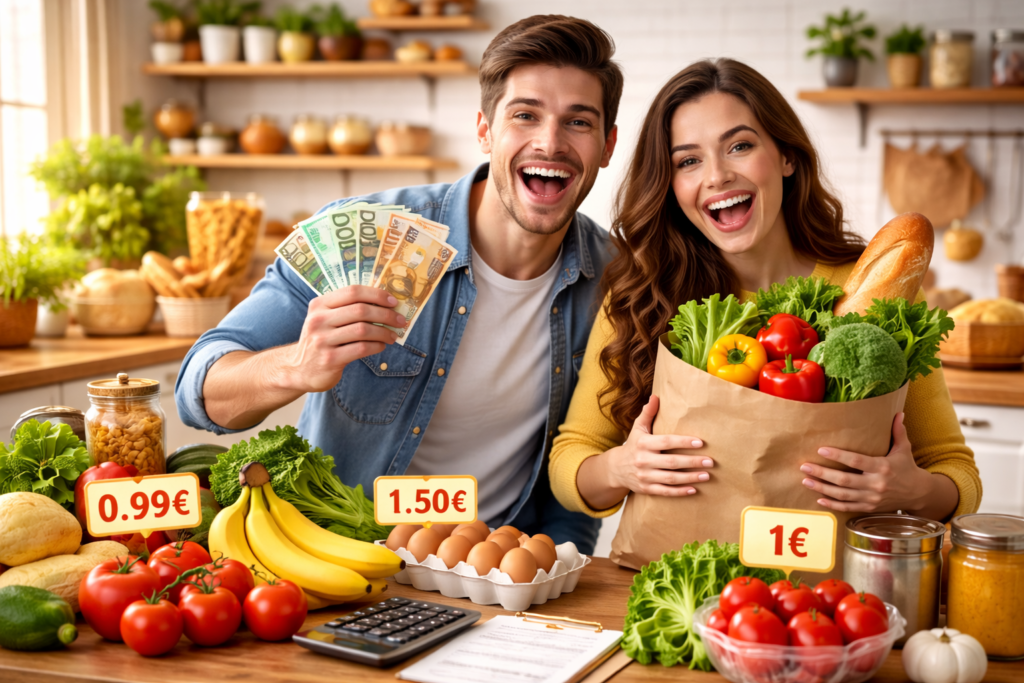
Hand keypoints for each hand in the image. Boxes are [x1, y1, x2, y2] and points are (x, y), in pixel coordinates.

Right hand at [281, 286, 406, 392]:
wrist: (298, 369)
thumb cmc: (321, 340)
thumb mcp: (325, 319)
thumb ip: (346, 309)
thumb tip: (384, 303)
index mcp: (319, 305)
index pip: (352, 292)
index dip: (376, 295)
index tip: (393, 301)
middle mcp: (319, 320)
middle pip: (360, 310)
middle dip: (386, 315)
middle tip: (400, 321)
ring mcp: (322, 340)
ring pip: (363, 330)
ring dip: (384, 332)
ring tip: (393, 336)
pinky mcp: (330, 359)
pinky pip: (361, 349)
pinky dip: (376, 346)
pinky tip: (381, 346)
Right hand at [604, 395, 710, 496]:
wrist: (615, 469)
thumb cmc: (633, 445)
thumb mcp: (638, 429)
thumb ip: (648, 414)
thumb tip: (656, 397)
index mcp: (644, 444)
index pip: (666, 442)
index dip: (683, 442)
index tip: (700, 442)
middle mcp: (644, 460)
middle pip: (671, 462)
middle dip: (692, 462)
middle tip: (710, 462)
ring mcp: (645, 476)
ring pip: (670, 478)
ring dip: (690, 478)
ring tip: (706, 475)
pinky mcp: (647, 489)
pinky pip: (665, 491)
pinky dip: (679, 492)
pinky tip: (694, 490)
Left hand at [800, 412, 931, 512]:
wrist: (919, 493)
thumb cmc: (907, 468)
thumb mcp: (904, 449)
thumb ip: (898, 431)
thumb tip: (898, 412)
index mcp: (883, 467)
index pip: (856, 461)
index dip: (838, 456)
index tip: (821, 450)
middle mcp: (876, 484)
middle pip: (844, 480)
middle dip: (823, 473)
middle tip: (805, 466)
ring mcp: (872, 498)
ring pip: (843, 495)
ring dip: (823, 488)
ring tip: (806, 480)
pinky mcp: (870, 508)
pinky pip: (848, 508)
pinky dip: (833, 505)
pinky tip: (819, 499)